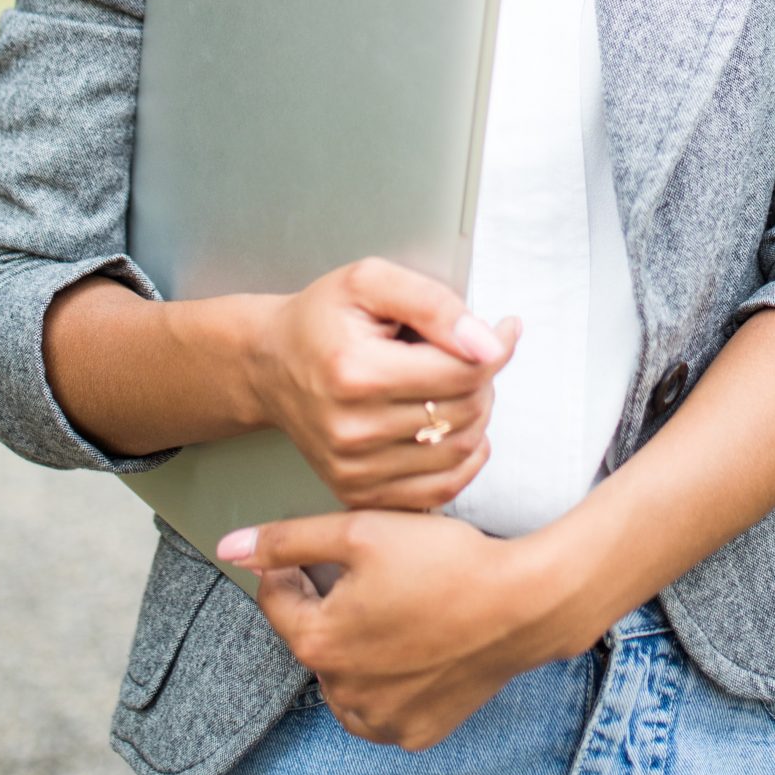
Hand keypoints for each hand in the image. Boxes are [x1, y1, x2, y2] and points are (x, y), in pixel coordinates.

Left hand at [219, 509, 564, 749]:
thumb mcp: (359, 530)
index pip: (276, 599)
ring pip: (344, 680)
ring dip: (354, 650)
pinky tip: (414, 649)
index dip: (294, 566)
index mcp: (318, 642)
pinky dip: (388, 684)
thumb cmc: (442, 560)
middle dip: (328, 608)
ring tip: (394, 612)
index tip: (323, 550)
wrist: (521, 604)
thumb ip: (288, 539)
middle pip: (313, 639)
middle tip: (372, 576)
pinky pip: (383, 709)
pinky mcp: (417, 734)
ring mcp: (381, 721)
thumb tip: (228, 546)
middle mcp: (341, 693)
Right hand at [249, 258, 518, 511]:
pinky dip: (463, 458)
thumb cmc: (321, 319)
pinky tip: (452, 426)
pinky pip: (440, 489)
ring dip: (476, 415)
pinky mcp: (357, 492)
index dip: (495, 347)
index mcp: (356, 373)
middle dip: (482, 378)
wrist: (271, 364)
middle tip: (469, 353)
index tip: (502, 330)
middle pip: (464, 412)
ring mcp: (354, 469)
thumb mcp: (370, 281)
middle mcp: (353, 430)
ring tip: (456, 384)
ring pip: (460, 450)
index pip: (461, 372)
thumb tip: (487, 342)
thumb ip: (433, 303)